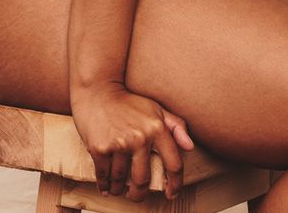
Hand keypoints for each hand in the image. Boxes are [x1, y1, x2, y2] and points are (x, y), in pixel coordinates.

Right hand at [70, 82, 195, 201]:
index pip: (173, 163)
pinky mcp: (99, 147)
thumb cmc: (128, 102)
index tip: (171, 193)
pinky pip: (103, 174)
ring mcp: (119, 143)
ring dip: (119, 189)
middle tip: (136, 196)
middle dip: (139, 194)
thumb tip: (190, 147)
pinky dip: (104, 184)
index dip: (175, 183)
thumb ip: (177, 126)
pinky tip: (106, 188)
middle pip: (143, 179)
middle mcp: (140, 137)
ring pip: (121, 179)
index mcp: (157, 128)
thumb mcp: (156, 109)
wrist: (98, 91)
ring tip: (118, 190)